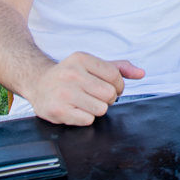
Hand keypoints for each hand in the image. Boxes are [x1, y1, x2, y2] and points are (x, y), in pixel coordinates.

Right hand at [28, 53, 144, 124]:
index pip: (115, 76)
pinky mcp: (58, 110)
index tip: (111, 88)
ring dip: (96, 109)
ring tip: (84, 102)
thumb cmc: (69, 75)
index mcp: (82, 59)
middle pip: (109, 94)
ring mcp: (64, 93)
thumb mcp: (92, 65)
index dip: (118, 86)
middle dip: (108, 99)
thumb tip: (141, 73)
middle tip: (95, 96)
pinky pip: (87, 120)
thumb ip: (119, 68)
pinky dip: (85, 118)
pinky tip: (75, 109)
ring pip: (101, 109)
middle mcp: (72, 74)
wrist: (38, 83)